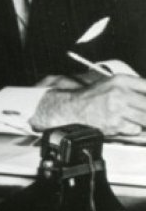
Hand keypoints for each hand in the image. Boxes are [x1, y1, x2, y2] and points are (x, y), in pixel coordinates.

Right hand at [31, 73, 145, 136]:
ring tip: (137, 119)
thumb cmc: (93, 97)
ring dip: (143, 121)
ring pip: (145, 118)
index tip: (145, 102)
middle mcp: (119, 93)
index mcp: (120, 81)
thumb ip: (133, 87)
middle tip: (143, 112)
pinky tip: (125, 124)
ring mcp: (117, 109)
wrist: (72, 109)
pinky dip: (133, 129)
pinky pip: (135, 129)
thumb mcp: (113, 84)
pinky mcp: (114, 124)